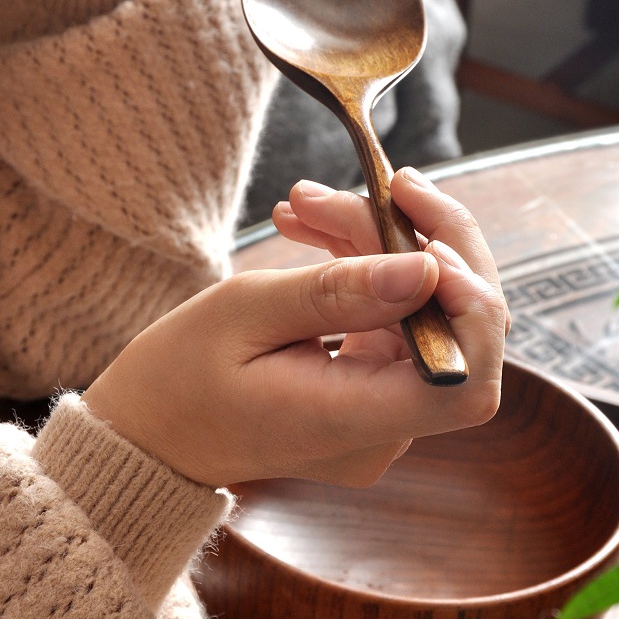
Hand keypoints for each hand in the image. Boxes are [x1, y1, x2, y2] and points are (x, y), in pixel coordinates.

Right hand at [83, 167, 507, 488]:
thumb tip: (425, 268)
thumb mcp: (245, 314)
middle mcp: (382, 429)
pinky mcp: (368, 390)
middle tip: (374, 187)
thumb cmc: (177, 379)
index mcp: (352, 423)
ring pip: (421, 310)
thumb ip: (339, 292)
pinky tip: (318, 233)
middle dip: (422, 242)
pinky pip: (391, 318)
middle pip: (453, 328)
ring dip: (380, 245)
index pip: (465, 381)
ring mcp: (379, 413)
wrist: (148, 431)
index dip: (470, 301)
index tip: (423, 235)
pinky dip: (366, 270)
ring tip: (311, 205)